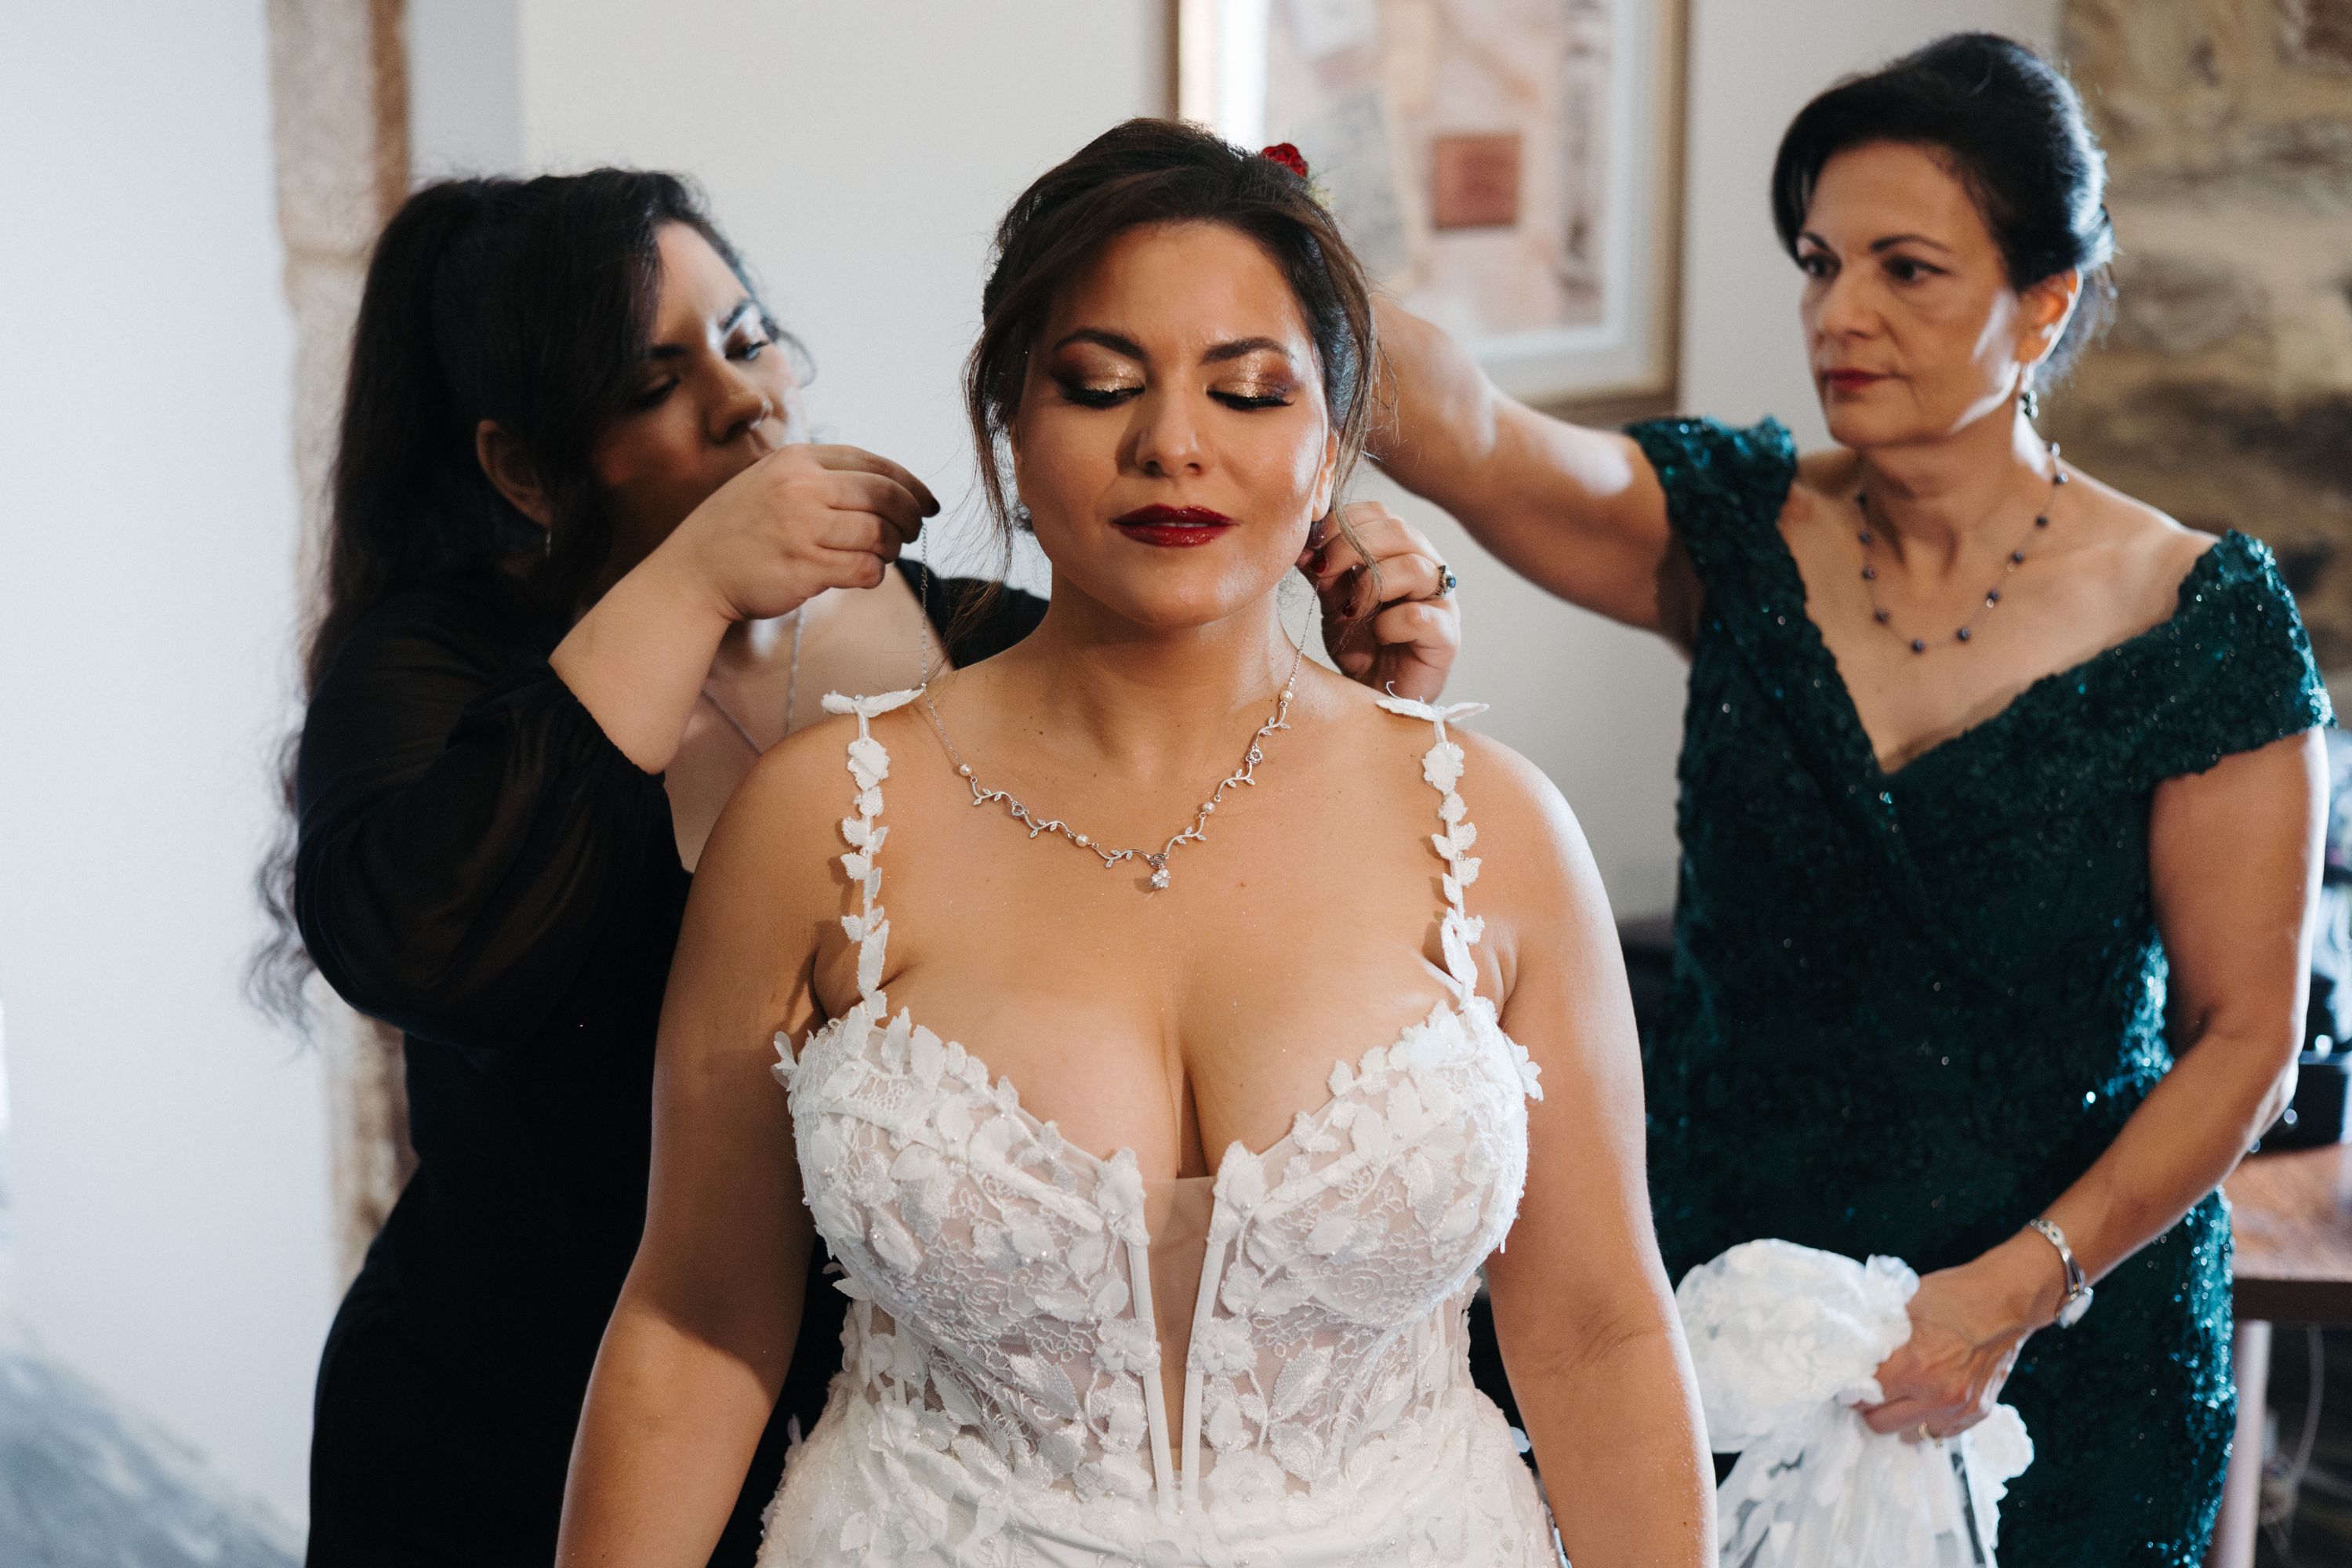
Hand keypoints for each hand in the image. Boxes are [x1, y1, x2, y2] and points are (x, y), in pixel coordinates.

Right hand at [659, 443, 937, 623]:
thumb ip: (820, 478)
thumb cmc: (738, 531)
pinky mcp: (806, 568)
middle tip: (914, 531)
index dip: (911, 484)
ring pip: (880, 535)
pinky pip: (865, 569)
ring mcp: (803, 528)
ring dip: (891, 548)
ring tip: (881, 555)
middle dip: (910, 516)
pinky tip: (865, 574)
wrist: (692, 573)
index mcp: (797, 460)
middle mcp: (801, 488)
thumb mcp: (771, 481)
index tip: (929, 503)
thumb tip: (888, 489)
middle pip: (885, 496)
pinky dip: (875, 574)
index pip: (874, 464)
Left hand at [1300, 501, 1460, 701]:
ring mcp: (1442, 601)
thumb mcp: (1334, 600)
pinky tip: (1377, 635)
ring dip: (1371, 584)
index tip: (1311, 545)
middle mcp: (1428, 568)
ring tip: (1350, 610)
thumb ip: (1325, 569)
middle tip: (1323, 571)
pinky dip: (1389, 623)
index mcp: (1401, 551)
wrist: (1376, 695)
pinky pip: (1419, 616)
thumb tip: (1302, 541)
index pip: (1379, 514)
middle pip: (1399, 532)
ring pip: (1414, 567)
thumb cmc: (1361, 644)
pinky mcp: (1447, 637)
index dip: (1343, 522)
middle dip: (1351, 547)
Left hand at [1858, 1236, 2061, 1440]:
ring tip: (1897, 1396)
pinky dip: (1927, 1421)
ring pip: (1910, 1434)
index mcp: (1915, 1366)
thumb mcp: (1904, 1305)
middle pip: (1881, 1423)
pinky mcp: (1978, 1412)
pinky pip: (1940, 1433)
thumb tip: (1849, 1350)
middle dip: (1870, 1408)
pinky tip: (1924, 1400)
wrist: (2006, 1301)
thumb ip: (1877, 1334)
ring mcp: (1960, 1408)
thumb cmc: (1954, 1296)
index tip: (1849, 1383)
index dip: (1851, 1389)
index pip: (1863, 1397)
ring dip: (1899, 1418)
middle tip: (1869, 1391)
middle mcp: (1938, 1395)